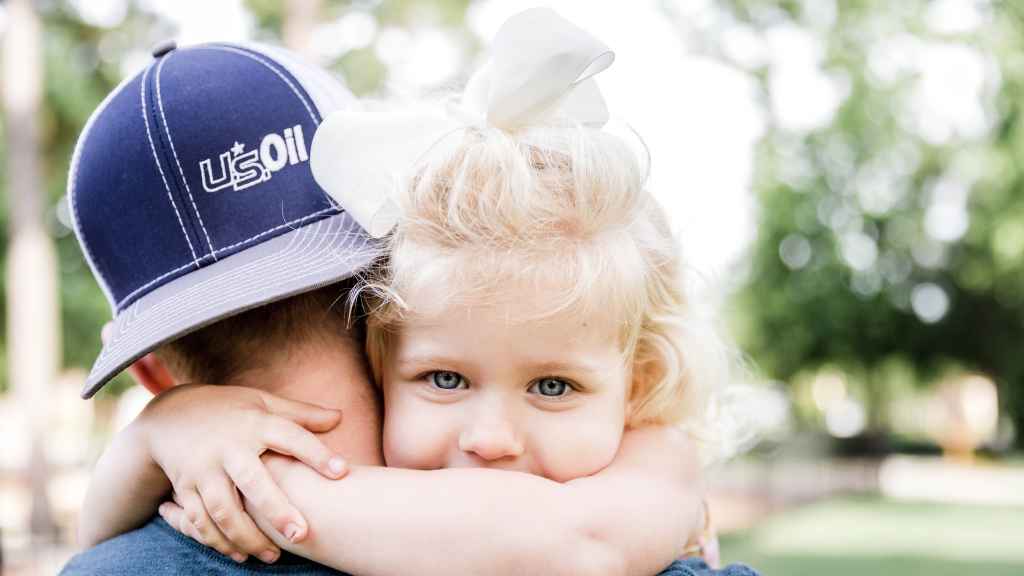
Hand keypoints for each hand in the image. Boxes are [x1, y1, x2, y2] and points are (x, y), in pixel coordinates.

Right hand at [138, 384, 347, 562]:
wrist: (169, 416)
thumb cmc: (229, 409)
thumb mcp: (262, 402)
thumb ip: (299, 414)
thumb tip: (339, 417)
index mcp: (254, 422)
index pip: (290, 436)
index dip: (316, 453)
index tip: (342, 471)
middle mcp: (228, 447)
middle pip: (253, 481)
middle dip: (276, 510)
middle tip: (302, 534)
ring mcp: (203, 469)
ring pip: (223, 510)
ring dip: (247, 536)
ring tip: (273, 556)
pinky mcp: (184, 487)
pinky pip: (199, 520)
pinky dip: (217, 540)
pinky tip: (240, 554)